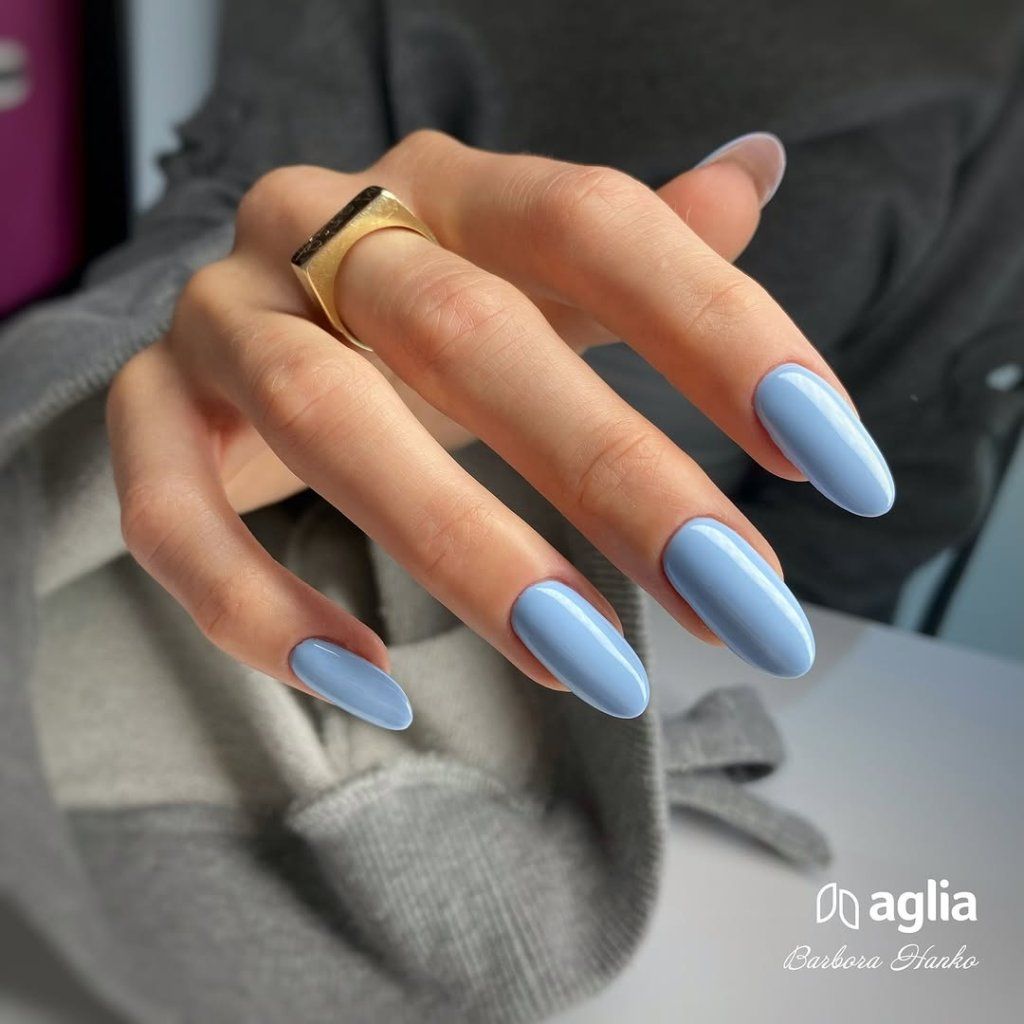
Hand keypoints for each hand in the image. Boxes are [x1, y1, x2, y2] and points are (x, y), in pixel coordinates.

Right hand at [107, 130, 893, 726]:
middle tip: (740, 599)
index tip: (832, 461)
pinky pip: (175, 518)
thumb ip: (637, 247)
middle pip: (468, 332)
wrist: (248, 324)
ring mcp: (221, 322)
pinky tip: (376, 687)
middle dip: (614, 473)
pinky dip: (265, 608)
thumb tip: (756, 169)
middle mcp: (321, 231)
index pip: (592, 222)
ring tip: (593, 666)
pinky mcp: (150, 419)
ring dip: (465, 551)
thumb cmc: (417, 314)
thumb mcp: (528, 273)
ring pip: (323, 420)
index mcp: (444, 186)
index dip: (717, 330)